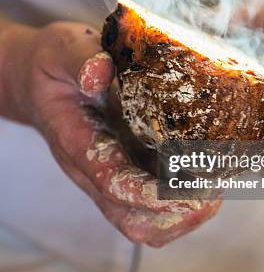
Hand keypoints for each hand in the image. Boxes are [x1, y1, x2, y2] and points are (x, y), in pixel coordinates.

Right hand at [1, 20, 219, 245]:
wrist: (40, 79)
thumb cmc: (53, 65)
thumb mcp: (61, 50)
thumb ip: (80, 60)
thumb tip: (100, 71)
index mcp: (77, 142)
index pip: (110, 181)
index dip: (146, 193)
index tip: (180, 191)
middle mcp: (94, 169)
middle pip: (129, 219)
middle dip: (173, 216)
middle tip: (211, 194)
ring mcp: (113, 173)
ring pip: (144, 221)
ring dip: (183, 216)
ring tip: (215, 190)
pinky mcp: (129, 168)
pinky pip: (154, 205)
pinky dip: (184, 202)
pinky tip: (209, 179)